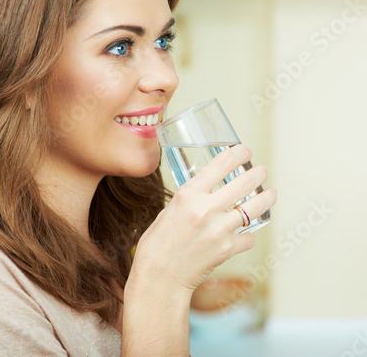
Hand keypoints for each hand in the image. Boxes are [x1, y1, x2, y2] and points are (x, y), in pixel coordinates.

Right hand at [129, 144, 276, 296]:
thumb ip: (189, 200)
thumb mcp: (168, 210)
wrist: (159, 277)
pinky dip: (248, 235)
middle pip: (244, 182)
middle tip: (262, 171)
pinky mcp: (226, 249)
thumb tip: (206, 192)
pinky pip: (249, 237)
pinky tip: (244, 234)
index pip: (220, 164)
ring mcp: (218, 230)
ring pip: (255, 208)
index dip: (238, 153)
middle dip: (258, 173)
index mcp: (187, 195)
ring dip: (266, 198)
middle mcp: (205, 209)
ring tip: (270, 194)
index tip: (245, 150)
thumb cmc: (157, 244)